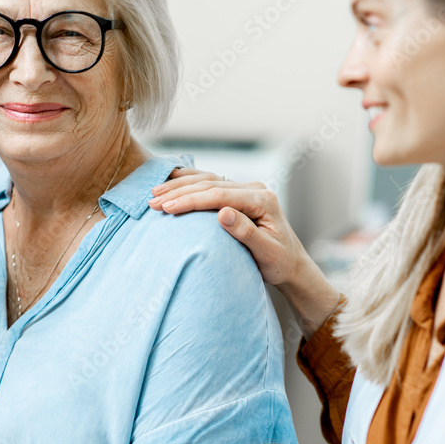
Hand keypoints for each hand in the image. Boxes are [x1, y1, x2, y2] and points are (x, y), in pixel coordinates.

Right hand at [149, 168, 341, 335]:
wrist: (291, 263)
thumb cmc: (279, 262)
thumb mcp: (266, 253)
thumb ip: (246, 232)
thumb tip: (222, 213)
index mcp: (263, 200)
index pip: (220, 195)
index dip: (191, 200)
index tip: (167, 207)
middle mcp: (255, 189)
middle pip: (211, 184)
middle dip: (180, 192)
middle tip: (153, 202)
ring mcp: (246, 189)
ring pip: (208, 180)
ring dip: (180, 185)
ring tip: (155, 193)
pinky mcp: (238, 194)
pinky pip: (210, 183)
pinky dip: (189, 182)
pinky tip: (170, 182)